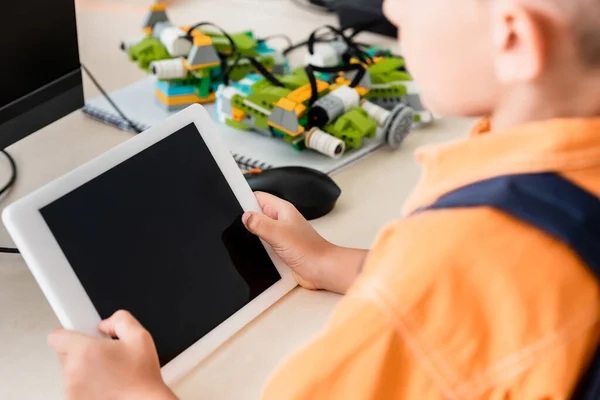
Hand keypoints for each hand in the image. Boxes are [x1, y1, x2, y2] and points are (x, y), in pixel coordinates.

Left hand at [48, 311, 176, 399]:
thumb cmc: (142, 378)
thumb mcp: (140, 336)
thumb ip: (120, 319)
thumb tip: (106, 323)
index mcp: (84, 350)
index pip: (56, 336)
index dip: (69, 331)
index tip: (79, 332)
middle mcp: (73, 371)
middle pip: (63, 353)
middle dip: (80, 349)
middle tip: (103, 352)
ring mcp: (72, 390)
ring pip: (70, 371)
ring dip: (84, 368)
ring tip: (109, 370)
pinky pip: (75, 387)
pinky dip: (86, 384)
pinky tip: (107, 383)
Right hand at [242, 192, 367, 293]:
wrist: (322, 269)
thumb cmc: (310, 250)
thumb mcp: (279, 233)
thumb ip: (260, 223)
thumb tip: (245, 217)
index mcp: (282, 210)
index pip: (258, 197)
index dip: (245, 200)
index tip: (233, 207)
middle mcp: (281, 220)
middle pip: (256, 214)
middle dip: (247, 221)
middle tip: (240, 229)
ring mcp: (280, 235)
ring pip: (259, 231)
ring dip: (254, 237)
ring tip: (253, 243)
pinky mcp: (280, 249)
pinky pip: (264, 245)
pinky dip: (259, 249)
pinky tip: (258, 254)